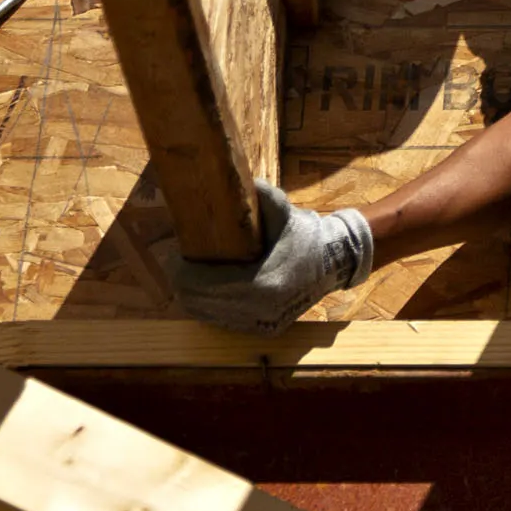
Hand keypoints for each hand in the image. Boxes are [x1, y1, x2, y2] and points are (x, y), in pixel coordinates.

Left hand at [162, 184, 373, 330]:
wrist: (335, 263)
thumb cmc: (306, 235)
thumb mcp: (284, 211)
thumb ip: (262, 196)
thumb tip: (238, 181)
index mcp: (264, 283)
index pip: (205, 286)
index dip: (183, 273)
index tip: (175, 257)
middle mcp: (260, 310)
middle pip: (201, 304)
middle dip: (185, 285)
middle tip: (178, 265)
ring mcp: (262, 323)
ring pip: (210, 316)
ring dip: (196, 298)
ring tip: (190, 278)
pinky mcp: (265, 329)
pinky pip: (226, 322)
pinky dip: (213, 308)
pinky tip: (208, 293)